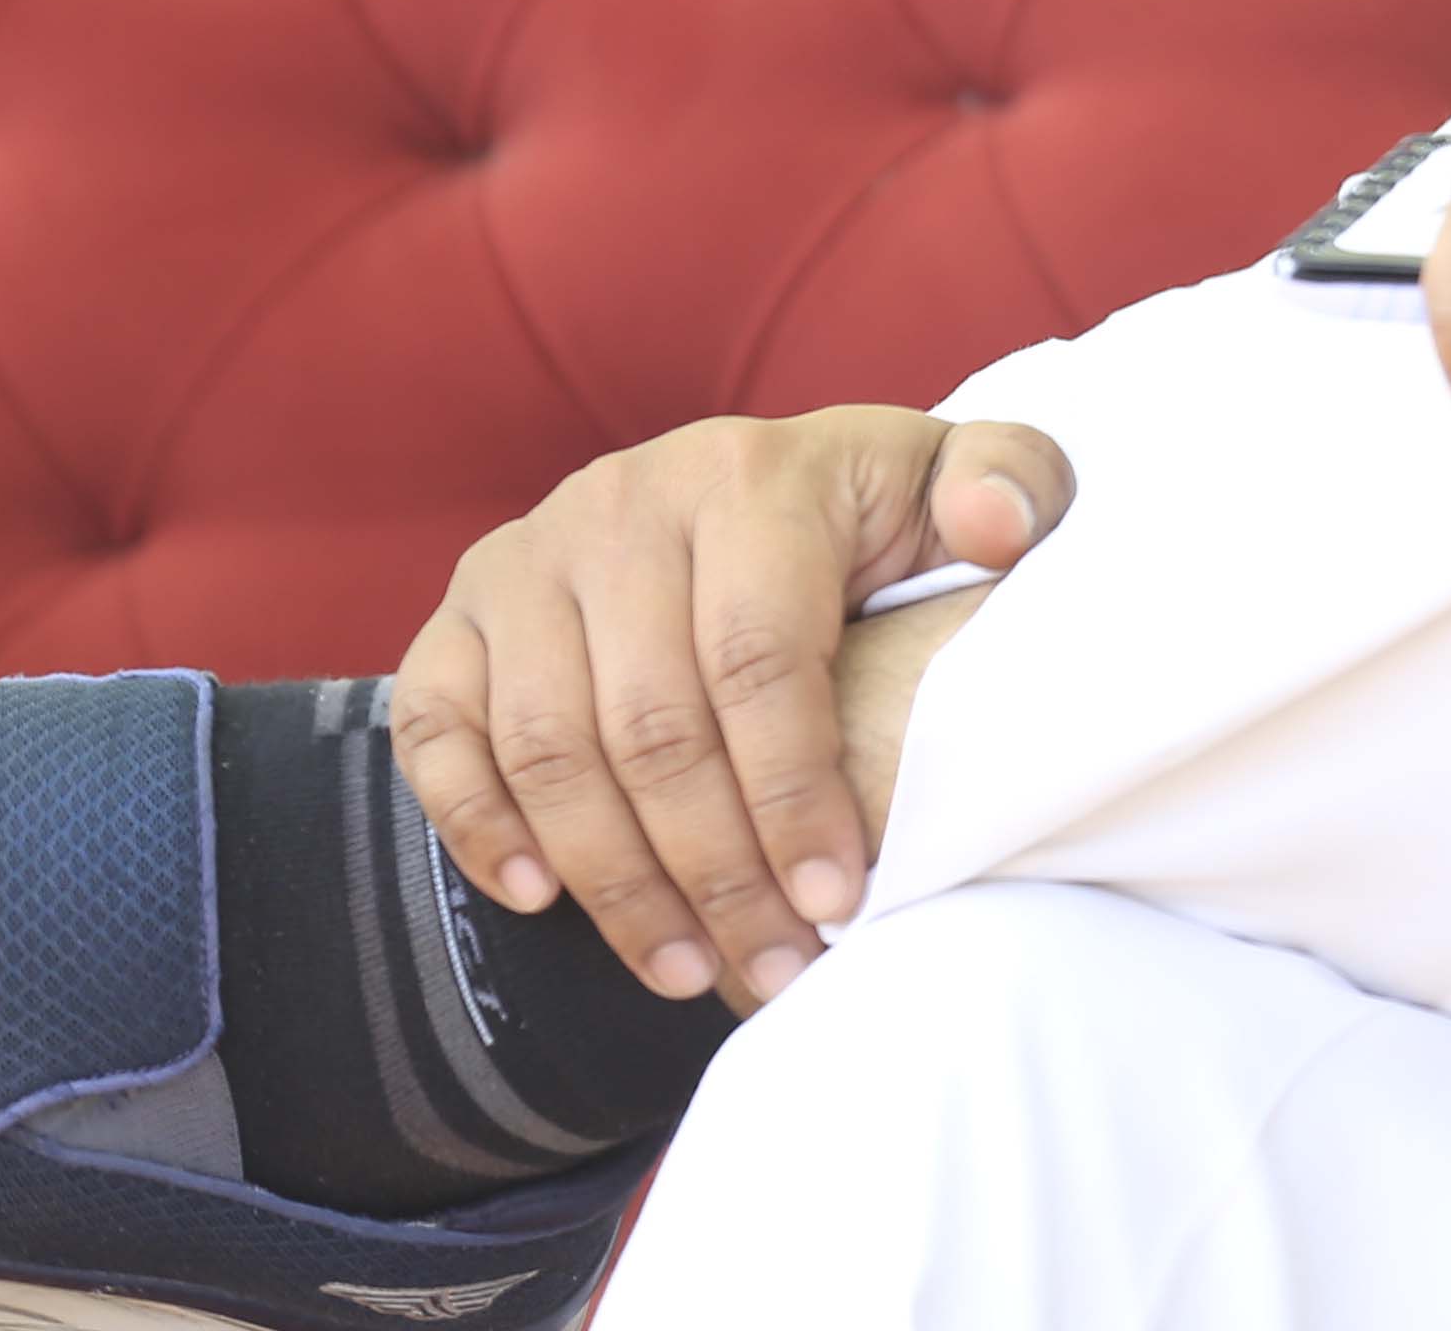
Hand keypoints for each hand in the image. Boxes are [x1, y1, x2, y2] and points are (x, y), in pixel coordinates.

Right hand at [389, 407, 1076, 1008]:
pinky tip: (545, 901)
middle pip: (653, 724)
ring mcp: (524, 559)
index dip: (795, 793)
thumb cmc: (874, 517)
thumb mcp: (960, 484)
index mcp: (750, 478)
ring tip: (689, 971)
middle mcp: (621, 507)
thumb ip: (1013, 487)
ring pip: (550, 747)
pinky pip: (437, 730)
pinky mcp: (457, 614)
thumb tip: (998, 529)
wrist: (756, 490)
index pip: (759, 661)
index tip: (840, 899)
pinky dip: (478, 822)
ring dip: (616, 880)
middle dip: (716, 871)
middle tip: (771, 967)